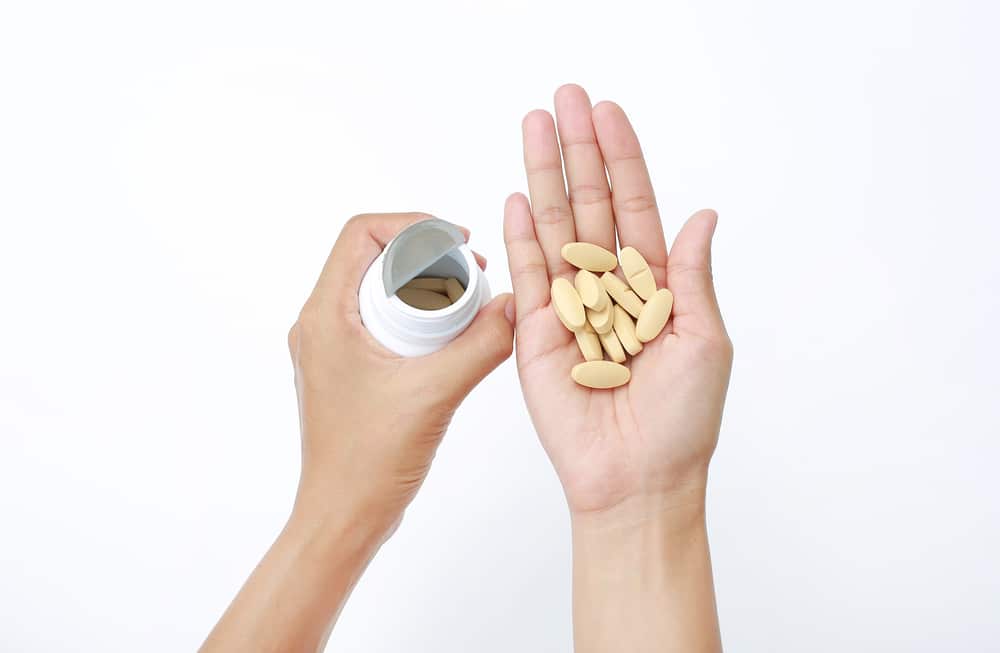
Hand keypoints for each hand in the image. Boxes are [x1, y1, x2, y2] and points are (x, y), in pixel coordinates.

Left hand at [204, 213, 512, 652]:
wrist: (343, 517)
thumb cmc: (371, 460)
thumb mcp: (435, 394)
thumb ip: (480, 345)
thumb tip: (516, 305)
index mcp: (326, 316)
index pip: (360, 234)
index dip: (412, 225)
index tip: (457, 240)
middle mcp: (320, 324)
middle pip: (371, 257)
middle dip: (424, 255)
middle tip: (470, 271)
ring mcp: (330, 348)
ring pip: (376, 290)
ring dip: (422, 286)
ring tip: (467, 300)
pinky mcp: (346, 369)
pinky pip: (379, 321)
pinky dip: (415, 316)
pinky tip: (449, 337)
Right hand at [503, 85, 732, 520]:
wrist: (637, 478)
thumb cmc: (683, 420)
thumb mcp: (704, 340)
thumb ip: (691, 276)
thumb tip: (702, 216)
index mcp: (653, 286)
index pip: (634, 207)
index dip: (622, 159)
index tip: (609, 113)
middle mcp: (609, 288)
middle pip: (590, 205)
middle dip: (578, 151)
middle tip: (564, 98)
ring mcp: (570, 307)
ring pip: (556, 228)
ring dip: (545, 176)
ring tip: (534, 126)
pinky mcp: (536, 334)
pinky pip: (529, 276)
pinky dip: (523, 236)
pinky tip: (520, 196)